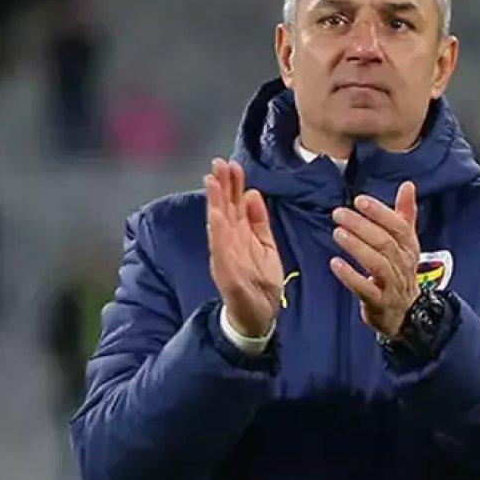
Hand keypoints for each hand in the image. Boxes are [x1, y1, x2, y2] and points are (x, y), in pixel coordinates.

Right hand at [205, 158, 282, 336]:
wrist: (259, 316)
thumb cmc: (261, 282)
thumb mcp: (267, 246)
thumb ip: (260, 222)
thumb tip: (253, 194)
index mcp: (241, 235)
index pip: (235, 205)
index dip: (233, 185)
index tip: (232, 164)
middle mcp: (230, 242)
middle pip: (224, 209)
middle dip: (221, 186)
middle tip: (218, 163)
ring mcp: (226, 256)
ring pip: (218, 225)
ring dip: (215, 204)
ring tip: (213, 182)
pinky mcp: (226, 273)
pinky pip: (221, 250)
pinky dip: (218, 233)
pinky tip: (216, 216)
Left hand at [329, 182, 419, 337]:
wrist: (406, 313)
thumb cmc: (400, 271)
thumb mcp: (405, 243)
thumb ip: (404, 214)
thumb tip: (408, 185)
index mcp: (409, 247)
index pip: (399, 226)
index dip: (380, 212)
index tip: (359, 201)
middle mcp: (403, 264)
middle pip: (385, 243)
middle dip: (362, 226)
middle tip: (339, 214)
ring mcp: (392, 285)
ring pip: (377, 264)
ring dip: (356, 247)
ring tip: (337, 233)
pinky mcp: (379, 303)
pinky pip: (366, 289)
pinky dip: (350, 276)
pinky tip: (335, 264)